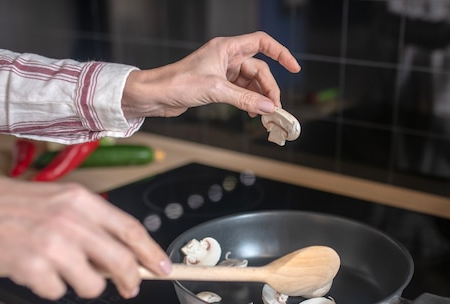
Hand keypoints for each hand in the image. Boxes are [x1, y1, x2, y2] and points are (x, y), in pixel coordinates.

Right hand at [0, 177, 170, 299]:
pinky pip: (58, 293)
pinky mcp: (32, 269)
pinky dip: (51, 287)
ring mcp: (52, 247)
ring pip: (92, 285)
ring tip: (64, 270)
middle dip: (132, 281)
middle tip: (131, 287)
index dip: (152, 252)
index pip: (131, 230)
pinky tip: (38, 270)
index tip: (162, 267)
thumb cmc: (19, 204)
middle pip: (121, 262)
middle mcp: (71, 222)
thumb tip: (126, 252)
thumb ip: (95, 223)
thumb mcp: (64, 200)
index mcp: (82, 202)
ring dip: (84, 285)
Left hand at [121, 31, 300, 118]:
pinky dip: (248, 102)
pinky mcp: (217, 85)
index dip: (280, 53)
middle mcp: (226, 57)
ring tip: (263, 114)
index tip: (294, 68)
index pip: (261, 43)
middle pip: (258, 69)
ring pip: (250, 83)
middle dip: (268, 88)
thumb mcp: (216, 91)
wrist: (156, 95)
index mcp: (226, 48)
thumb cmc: (178, 83)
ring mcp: (222, 72)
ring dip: (259, 98)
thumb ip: (245, 99)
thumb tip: (269, 107)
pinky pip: (241, 92)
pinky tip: (251, 113)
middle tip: (274, 108)